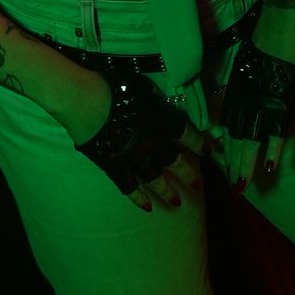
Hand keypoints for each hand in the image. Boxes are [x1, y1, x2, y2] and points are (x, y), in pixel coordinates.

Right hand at [75, 72, 208, 212]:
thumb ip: (152, 98)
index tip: (208, 150)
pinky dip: (139, 198)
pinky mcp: (115, 168)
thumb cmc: (113, 88)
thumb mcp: (141, 87)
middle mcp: (153, 143)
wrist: (86, 102)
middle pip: (176, 162)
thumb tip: (157, 100)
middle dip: (188, 173)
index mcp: (162, 121)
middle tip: (197, 185)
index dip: (199, 143)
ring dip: (168, 191)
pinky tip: (148, 207)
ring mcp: (135, 159)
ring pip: (157, 180)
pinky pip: (130, 188)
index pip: (187, 134)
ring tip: (177, 201)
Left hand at [214, 39, 294, 193]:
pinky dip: (274, 150)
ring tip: (243, 186)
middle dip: (233, 164)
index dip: (227, 148)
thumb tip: (243, 87)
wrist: (280, 23)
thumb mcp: (247, 60)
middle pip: (237, 138)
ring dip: (247, 165)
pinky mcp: (281, 99)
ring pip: (252, 140)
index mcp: (236, 90)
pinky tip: (271, 168)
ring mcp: (263, 101)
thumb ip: (245, 78)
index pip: (229, 126)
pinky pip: (277, 131)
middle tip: (233, 187)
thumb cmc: (265, 36)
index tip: (226, 165)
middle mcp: (245, 99)